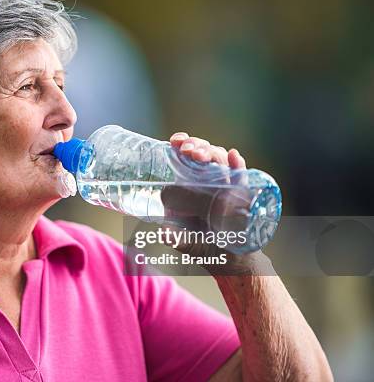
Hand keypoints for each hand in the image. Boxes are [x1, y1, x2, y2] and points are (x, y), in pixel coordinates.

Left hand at [162, 132, 273, 275]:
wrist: (235, 263)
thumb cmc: (207, 250)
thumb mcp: (189, 245)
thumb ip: (177, 239)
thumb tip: (165, 233)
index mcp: (188, 190)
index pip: (183, 162)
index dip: (181, 148)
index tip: (177, 142)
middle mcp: (205, 185)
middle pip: (201, 156)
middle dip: (197, 147)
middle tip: (190, 150)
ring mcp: (223, 187)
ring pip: (219, 162)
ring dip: (212, 153)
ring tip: (205, 154)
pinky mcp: (240, 194)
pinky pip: (239, 177)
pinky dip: (237, 166)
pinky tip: (233, 156)